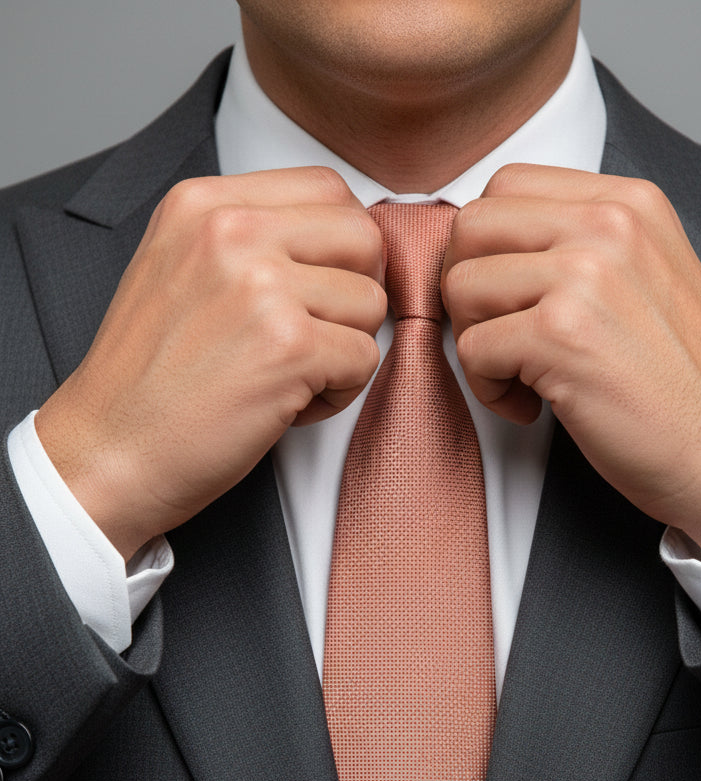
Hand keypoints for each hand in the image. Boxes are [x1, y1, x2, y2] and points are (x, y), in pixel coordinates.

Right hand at [36, 167, 385, 560]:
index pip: (327, 189)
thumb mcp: (176, 269)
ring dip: (345, 350)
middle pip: (363, 237)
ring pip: (371, 303)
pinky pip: (366, 358)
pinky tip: (288, 406)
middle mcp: (232, 231)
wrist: (108, 451)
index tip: (318, 290)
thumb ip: (248, 240)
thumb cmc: (145, 381)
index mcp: (203, 203)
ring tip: (289, 377)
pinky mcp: (289, 348)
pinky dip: (338, 394)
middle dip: (356, 295)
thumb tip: (335, 240)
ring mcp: (263, 286)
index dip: (342, 247)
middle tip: (316, 337)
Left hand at [442, 164, 700, 561]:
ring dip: (473, 342)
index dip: (486, 249)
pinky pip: (472, 348)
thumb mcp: (647, 277)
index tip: (507, 300)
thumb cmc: (681, 382)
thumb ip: (581, 246)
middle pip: (472, 226)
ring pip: (461, 285)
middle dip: (466, 290)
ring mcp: (585, 274)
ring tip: (519, 376)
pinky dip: (487, 388)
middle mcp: (608, 223)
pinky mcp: (561, 334)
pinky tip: (531, 406)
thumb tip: (493, 250)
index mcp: (628, 202)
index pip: (507, 186)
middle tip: (498, 338)